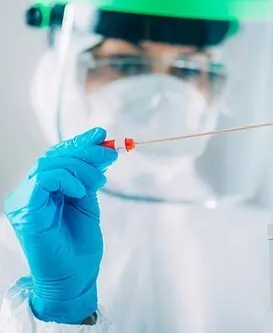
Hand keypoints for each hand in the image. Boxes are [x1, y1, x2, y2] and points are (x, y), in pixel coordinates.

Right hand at [4, 128, 117, 323]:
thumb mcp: (88, 202)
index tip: (102, 134)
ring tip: (100, 181)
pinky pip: (43, 180)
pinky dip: (66, 179)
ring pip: (49, 164)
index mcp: (43, 191)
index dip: (78, 143)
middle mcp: (29, 193)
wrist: (76, 276)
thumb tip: (101, 149)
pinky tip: (81, 191)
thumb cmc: (80, 245)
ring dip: (81, 167)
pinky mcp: (25, 210)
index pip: (57, 157)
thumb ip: (88, 178)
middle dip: (85, 151)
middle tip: (110, 153)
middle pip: (53, 157)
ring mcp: (23, 201)